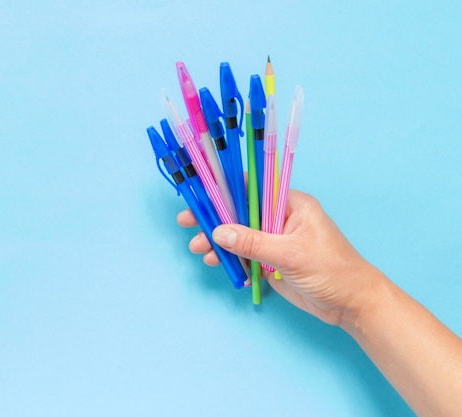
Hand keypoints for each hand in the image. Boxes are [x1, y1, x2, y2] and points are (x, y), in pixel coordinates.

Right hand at [177, 190, 380, 325]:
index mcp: (291, 204)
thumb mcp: (291, 254)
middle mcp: (280, 218)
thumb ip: (254, 242)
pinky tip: (220, 265)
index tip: (201, 196)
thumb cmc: (332, 270)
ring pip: (239, 235)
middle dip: (215, 220)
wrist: (351, 304)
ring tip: (201, 251)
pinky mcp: (271, 262)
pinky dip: (231, 260)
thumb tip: (220, 232)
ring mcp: (275, 241)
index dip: (225, 190)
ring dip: (219, 243)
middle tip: (189, 225)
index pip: (252, 189)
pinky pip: (245, 256)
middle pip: (240, 213)